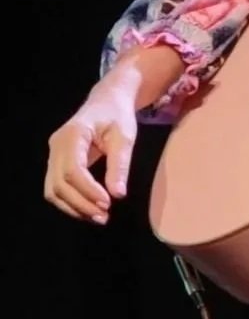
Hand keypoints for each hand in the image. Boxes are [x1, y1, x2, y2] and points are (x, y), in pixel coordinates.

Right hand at [44, 87, 137, 224]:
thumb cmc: (118, 115)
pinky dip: (71, 201)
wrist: (108, 101)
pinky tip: (89, 209)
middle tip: (104, 216)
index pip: (73, 170)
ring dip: (74, 207)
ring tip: (98, 217)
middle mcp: (56, 146)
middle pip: (59, 184)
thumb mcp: (125, 137)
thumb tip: (118, 194)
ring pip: (54, 189)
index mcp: (72, 135)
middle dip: (80, 203)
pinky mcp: (57, 162)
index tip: (108, 203)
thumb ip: (120, 165)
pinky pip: (57, 186)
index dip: (88, 190)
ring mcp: (54, 154)